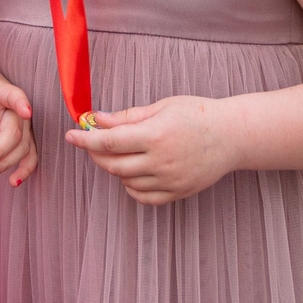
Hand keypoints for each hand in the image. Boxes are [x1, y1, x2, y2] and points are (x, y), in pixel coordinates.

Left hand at [0, 68, 37, 186]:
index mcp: (3, 93)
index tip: (27, 112)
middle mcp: (18, 111)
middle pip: (15, 133)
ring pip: (22, 149)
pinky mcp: (24, 141)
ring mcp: (24, 127)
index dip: (21, 103)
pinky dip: (25, 170)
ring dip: (5, 164)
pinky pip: (30, 157)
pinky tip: (13, 182)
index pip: (14, 96)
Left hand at [68, 94, 235, 204]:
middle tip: (91, 143)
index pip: (108, 142)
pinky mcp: (177, 192)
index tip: (70, 135)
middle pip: (112, 165)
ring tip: (118, 152)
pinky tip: (132, 172)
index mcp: (155, 135)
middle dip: (95, 154)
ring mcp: (170, 180)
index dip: (85, 140)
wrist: (232, 136)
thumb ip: (128, 117)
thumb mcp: (162, 107)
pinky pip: (143, 196)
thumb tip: (98, 120)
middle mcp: (161, 161)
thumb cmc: (197, 115)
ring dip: (113, 168)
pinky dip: (131, 186)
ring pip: (125, 181)